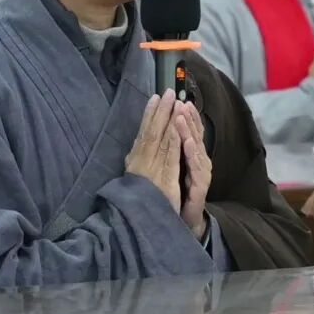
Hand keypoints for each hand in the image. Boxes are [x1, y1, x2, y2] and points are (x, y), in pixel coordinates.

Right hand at [125, 89, 181, 212]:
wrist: (141, 223)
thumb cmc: (142, 199)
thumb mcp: (137, 177)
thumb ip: (136, 161)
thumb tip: (135, 144)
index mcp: (136, 160)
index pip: (143, 132)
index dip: (150, 114)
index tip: (155, 97)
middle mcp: (141, 162)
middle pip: (151, 131)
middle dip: (160, 110)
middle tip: (168, 91)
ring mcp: (152, 170)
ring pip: (160, 139)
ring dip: (167, 120)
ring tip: (175, 102)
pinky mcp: (163, 179)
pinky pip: (169, 157)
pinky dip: (173, 141)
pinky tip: (177, 127)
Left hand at [174, 101, 211, 239]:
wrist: (188, 218)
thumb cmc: (182, 190)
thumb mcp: (176, 167)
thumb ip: (174, 149)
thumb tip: (166, 129)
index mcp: (193, 155)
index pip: (191, 131)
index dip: (187, 116)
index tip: (179, 100)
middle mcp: (200, 160)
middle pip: (195, 135)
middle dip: (188, 118)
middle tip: (181, 103)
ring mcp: (202, 172)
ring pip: (196, 147)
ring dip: (188, 131)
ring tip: (181, 117)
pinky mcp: (201, 185)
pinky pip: (196, 167)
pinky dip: (191, 153)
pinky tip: (187, 142)